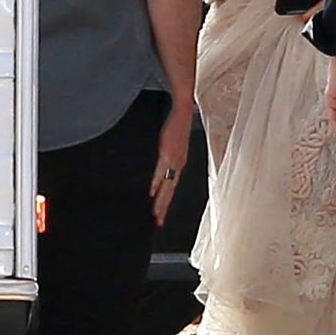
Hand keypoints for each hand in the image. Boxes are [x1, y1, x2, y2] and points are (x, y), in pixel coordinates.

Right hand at [150, 100, 191, 225]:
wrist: (183, 113)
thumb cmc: (178, 128)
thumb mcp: (174, 146)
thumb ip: (169, 158)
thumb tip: (163, 168)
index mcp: (181, 164)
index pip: (172, 188)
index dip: (166, 202)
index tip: (160, 215)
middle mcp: (179, 165)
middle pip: (170, 191)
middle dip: (164, 207)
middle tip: (159, 221)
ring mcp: (173, 160)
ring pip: (166, 184)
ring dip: (161, 200)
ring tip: (156, 212)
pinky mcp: (167, 152)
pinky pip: (161, 170)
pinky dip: (156, 181)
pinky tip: (152, 192)